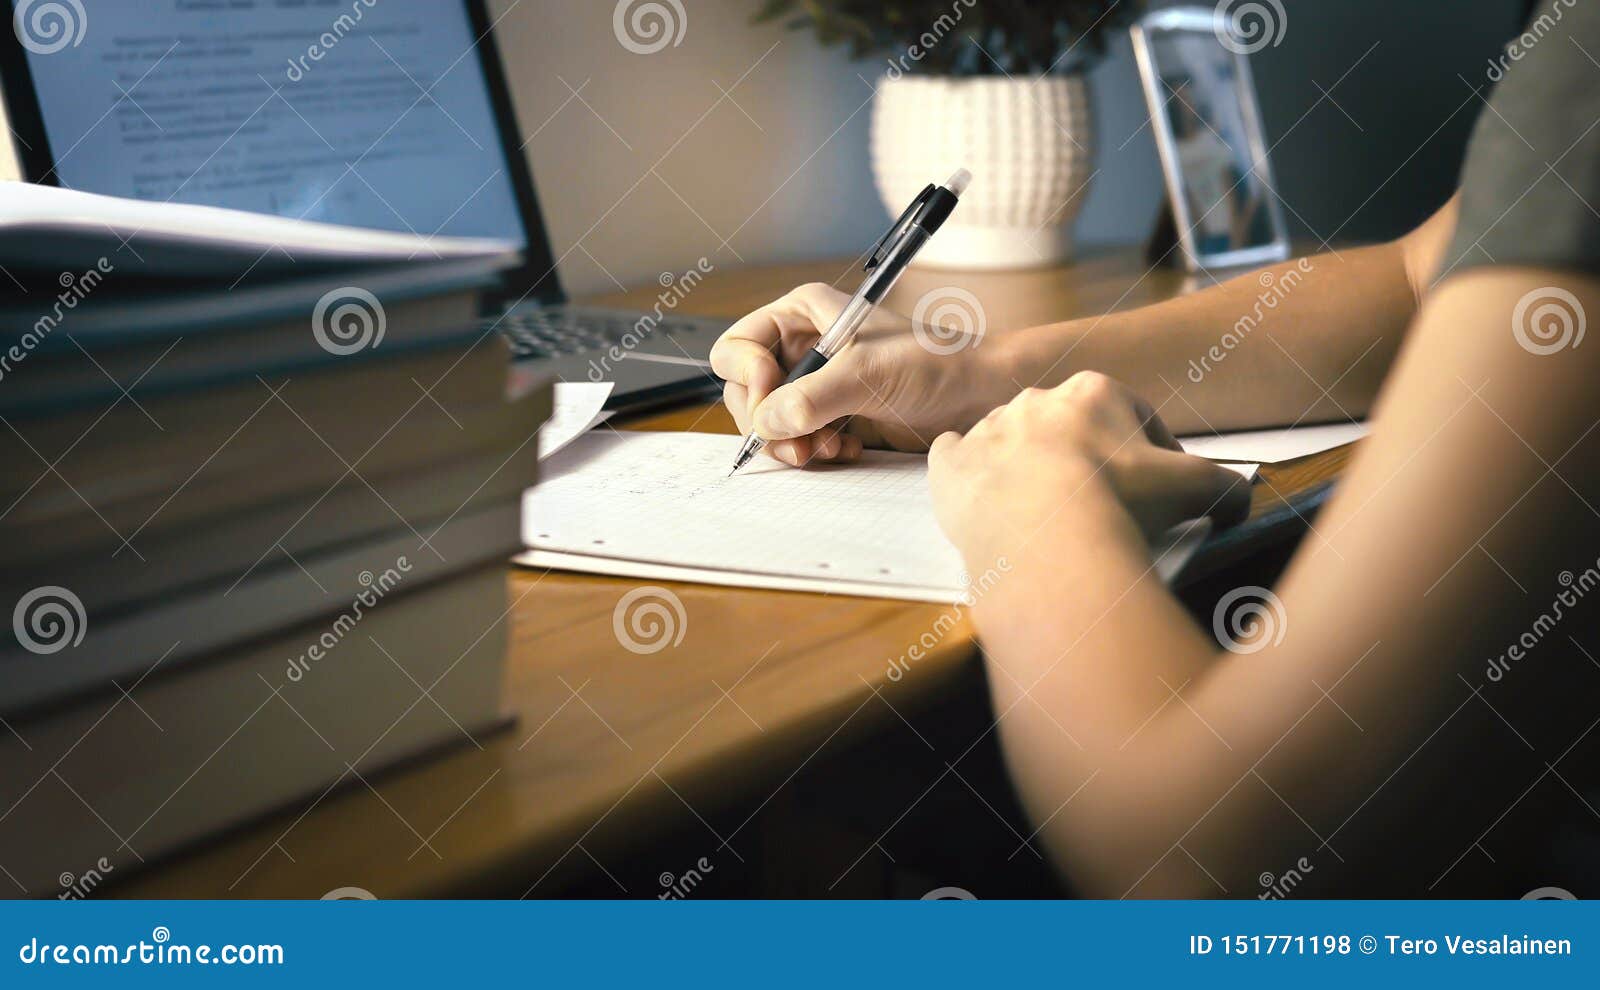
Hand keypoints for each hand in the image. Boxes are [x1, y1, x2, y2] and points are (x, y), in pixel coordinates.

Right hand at [710, 282, 1015, 465]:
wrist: (981, 395)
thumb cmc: (937, 363)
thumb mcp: (870, 374)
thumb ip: (813, 397)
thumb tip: (767, 421)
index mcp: (802, 316)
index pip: (738, 347)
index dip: (747, 378)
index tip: (773, 404)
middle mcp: (803, 347)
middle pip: (745, 391)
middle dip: (768, 422)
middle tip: (800, 444)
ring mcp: (816, 384)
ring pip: (769, 422)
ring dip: (793, 442)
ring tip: (831, 448)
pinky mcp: (833, 416)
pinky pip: (797, 441)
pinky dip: (815, 452)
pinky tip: (848, 448)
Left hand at [927, 373, 1252, 563]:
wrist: (1042, 534)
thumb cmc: (1118, 500)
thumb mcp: (1195, 488)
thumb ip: (1225, 486)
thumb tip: (1239, 498)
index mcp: (1095, 391)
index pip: (1133, 418)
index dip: (1150, 456)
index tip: (1154, 490)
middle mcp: (1036, 400)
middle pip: (1069, 430)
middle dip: (1084, 461)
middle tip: (1098, 507)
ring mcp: (987, 430)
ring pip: (1012, 444)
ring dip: (1026, 472)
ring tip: (1042, 518)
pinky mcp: (949, 464)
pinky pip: (956, 461)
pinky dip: (967, 478)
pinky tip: (985, 502)